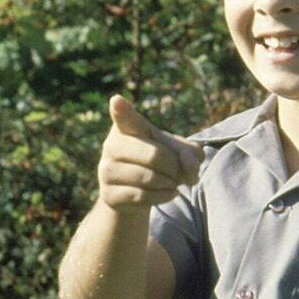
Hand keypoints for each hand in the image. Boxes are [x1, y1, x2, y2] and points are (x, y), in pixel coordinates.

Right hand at [98, 95, 202, 211]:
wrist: (136, 196)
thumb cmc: (161, 165)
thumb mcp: (182, 153)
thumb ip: (191, 154)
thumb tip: (189, 166)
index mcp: (128, 126)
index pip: (124, 116)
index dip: (121, 109)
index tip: (117, 101)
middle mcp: (111, 145)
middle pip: (154, 155)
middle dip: (174, 167)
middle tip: (179, 172)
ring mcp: (106, 171)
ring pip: (148, 178)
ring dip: (170, 183)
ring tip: (173, 182)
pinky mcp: (109, 195)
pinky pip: (143, 197)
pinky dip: (164, 196)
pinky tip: (168, 192)